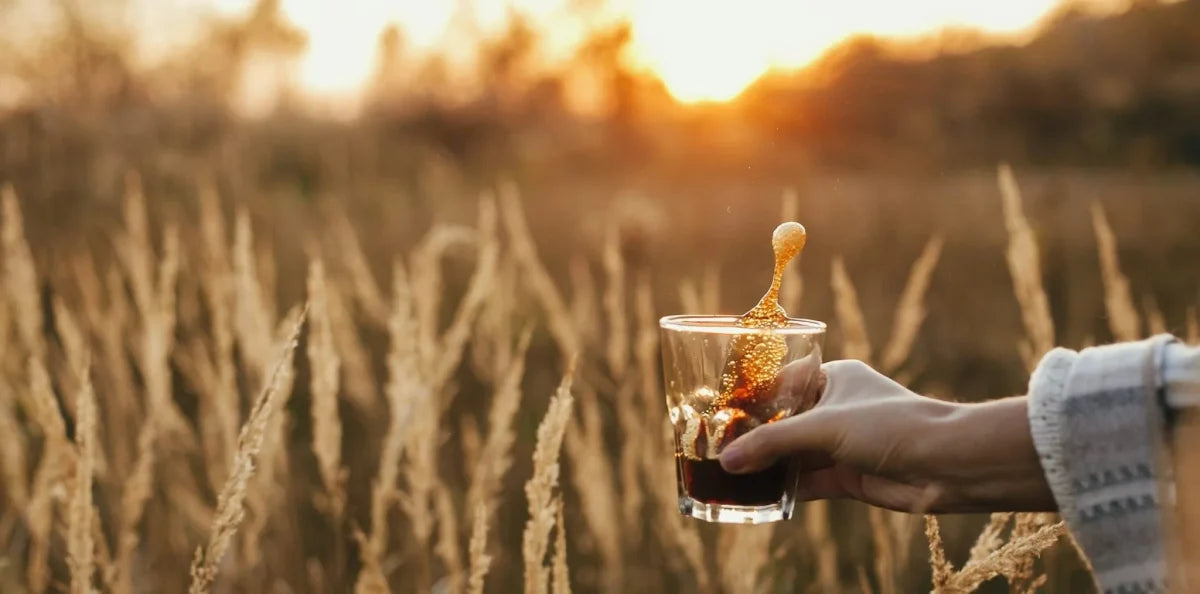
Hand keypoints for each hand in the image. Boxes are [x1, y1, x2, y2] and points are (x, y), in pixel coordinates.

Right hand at [718, 359, 1055, 512]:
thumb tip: (727, 462)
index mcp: (833, 378)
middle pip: (784, 422)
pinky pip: (807, 482)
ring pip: (793, 454)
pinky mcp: (848, 476)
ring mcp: (841, 444)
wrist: (945, 464)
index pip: (781, 384)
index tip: (718, 411)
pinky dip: (784, 488)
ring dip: (766, 466)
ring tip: (726, 474)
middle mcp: (835, 408)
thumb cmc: (891, 426)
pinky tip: (756, 496)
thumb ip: (772, 444)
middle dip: (754, 436)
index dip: (751, 399)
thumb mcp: (823, 428)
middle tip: (715, 445)